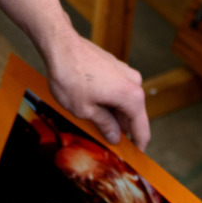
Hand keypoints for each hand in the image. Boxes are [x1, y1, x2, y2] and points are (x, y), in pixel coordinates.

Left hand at [44, 30, 150, 148]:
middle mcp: (133, 81)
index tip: (133, 157)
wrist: (60, 45)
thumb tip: (115, 136)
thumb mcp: (85, 110)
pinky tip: (92, 105)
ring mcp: (124, 70)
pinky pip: (116, 88)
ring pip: (123, 100)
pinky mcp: (113, 64)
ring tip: (94, 123)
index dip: (138, 146)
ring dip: (113, 113)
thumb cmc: (70, 76)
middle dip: (121, 129)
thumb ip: (104, 125)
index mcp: (131, 96)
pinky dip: (108, 99)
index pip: (142, 129)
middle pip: (133, 114)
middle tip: (107, 142)